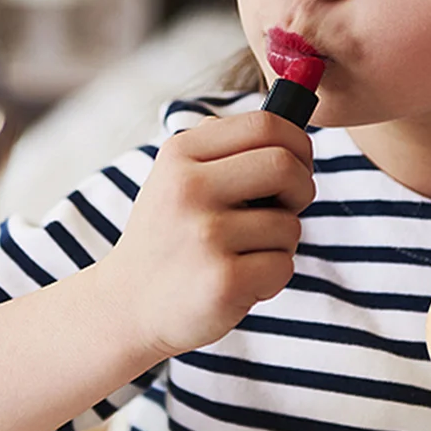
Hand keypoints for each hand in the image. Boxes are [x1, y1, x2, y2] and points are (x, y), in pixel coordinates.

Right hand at [93, 111, 315, 361]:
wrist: (128, 306)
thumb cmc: (170, 237)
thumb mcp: (176, 178)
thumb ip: (222, 149)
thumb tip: (286, 128)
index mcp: (180, 154)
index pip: (265, 124)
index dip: (297, 143)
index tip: (298, 165)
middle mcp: (189, 189)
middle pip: (285, 166)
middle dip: (302, 188)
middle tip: (287, 209)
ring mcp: (205, 236)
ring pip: (289, 224)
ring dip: (282, 243)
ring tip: (244, 254)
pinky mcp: (222, 281)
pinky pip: (283, 265)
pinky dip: (273, 278)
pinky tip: (241, 283)